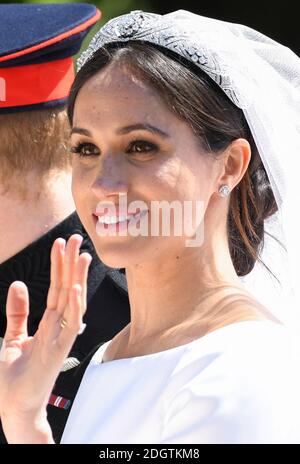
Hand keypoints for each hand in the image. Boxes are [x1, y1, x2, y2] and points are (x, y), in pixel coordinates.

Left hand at [0, 234, 91, 442]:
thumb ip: (18, 311)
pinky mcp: (59, 351)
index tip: (60, 244)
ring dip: (77, 278)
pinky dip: (73, 307)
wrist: (15, 405)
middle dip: (70, 263)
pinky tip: (74, 288)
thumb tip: (19, 283)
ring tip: (80, 255)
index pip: (56, 287)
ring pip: (73, 302)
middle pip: (67, 289)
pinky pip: (69, 325)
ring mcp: (61, 337)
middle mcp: (59, 326)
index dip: (58, 265)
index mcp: (49, 322)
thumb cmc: (16, 375)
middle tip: (75, 238)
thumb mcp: (12, 336)